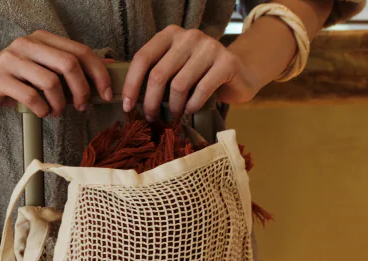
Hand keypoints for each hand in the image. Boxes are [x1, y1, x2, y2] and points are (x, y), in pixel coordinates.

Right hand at [0, 30, 112, 116]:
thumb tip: (103, 73)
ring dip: (60, 104)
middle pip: (69, 64)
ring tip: (56, 112)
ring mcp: (12, 59)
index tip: (106, 94)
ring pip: (51, 82)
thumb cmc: (12, 83)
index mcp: (41, 39)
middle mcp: (27, 44)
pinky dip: (42, 110)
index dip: (99, 73)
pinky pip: (32, 96)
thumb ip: (65, 71)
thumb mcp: (40, 73)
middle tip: (81, 107)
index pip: (80, 51)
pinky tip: (41, 113)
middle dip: (82, 90)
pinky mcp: (0, 78)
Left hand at [121, 23, 298, 119]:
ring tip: (174, 117)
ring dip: (173, 108)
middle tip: (151, 118)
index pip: (143, 58)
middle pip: (159, 74)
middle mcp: (188, 36)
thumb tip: (130, 100)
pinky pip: (202, 90)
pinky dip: (193, 106)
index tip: (128, 107)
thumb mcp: (176, 69)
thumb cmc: (201, 76)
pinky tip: (191, 111)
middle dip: (151, 102)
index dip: (132, 85)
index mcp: (170, 35)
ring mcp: (209, 47)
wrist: (240, 74)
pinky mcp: (226, 62)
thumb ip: (157, 75)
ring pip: (179, 85)